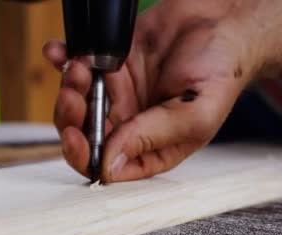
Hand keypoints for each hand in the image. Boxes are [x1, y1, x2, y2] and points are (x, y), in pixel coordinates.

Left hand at [44, 0, 256, 181]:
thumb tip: (109, 166)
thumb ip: (150, 138)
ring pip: (77, 102)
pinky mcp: (110, 64)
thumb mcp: (193, 113)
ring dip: (69, 87)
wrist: (223, 20)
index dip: (86, 157)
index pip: (109, 166)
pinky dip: (61, 59)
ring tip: (81, 67)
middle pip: (85, 135)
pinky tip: (58, 52)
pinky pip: (77, 66)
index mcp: (152, 147)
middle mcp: (131, 124)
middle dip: (72, 118)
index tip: (77, 137)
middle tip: (75, 96)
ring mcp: (118, 94)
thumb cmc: (221, 71)